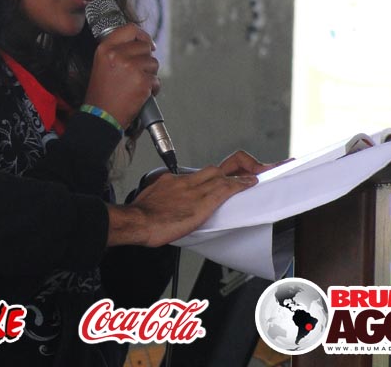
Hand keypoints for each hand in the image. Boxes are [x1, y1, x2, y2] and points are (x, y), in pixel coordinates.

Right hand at [83, 24, 158, 128]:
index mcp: (106, 49)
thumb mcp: (102, 64)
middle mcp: (118, 54)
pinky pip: (156, 80)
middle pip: (145, 46)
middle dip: (146, 59)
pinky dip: (152, 88)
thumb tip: (143, 44)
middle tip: (138, 72)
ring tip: (136, 85)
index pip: (130, 29)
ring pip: (153, 63)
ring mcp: (131, 67)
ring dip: (150, 74)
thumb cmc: (102, 94)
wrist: (101, 115)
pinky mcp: (142, 81)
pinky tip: (140, 94)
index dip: (142, 35)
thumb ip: (118, 50)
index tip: (148, 43)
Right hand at [106, 150, 263, 247]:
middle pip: (211, 170)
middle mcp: (185, 181)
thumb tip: (165, 208)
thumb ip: (162, 201)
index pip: (195, 176)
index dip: (209, 177)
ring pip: (221, 176)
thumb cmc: (141, 216)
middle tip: (241, 173)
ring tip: (251, 177)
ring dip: (238, 176)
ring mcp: (195, 190)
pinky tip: (250, 183)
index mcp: (171, 181)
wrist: (138, 221)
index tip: (216, 180)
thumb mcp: (149, 202)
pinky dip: (240, 184)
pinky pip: (226, 188)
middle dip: (228, 171)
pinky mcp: (203, 201)